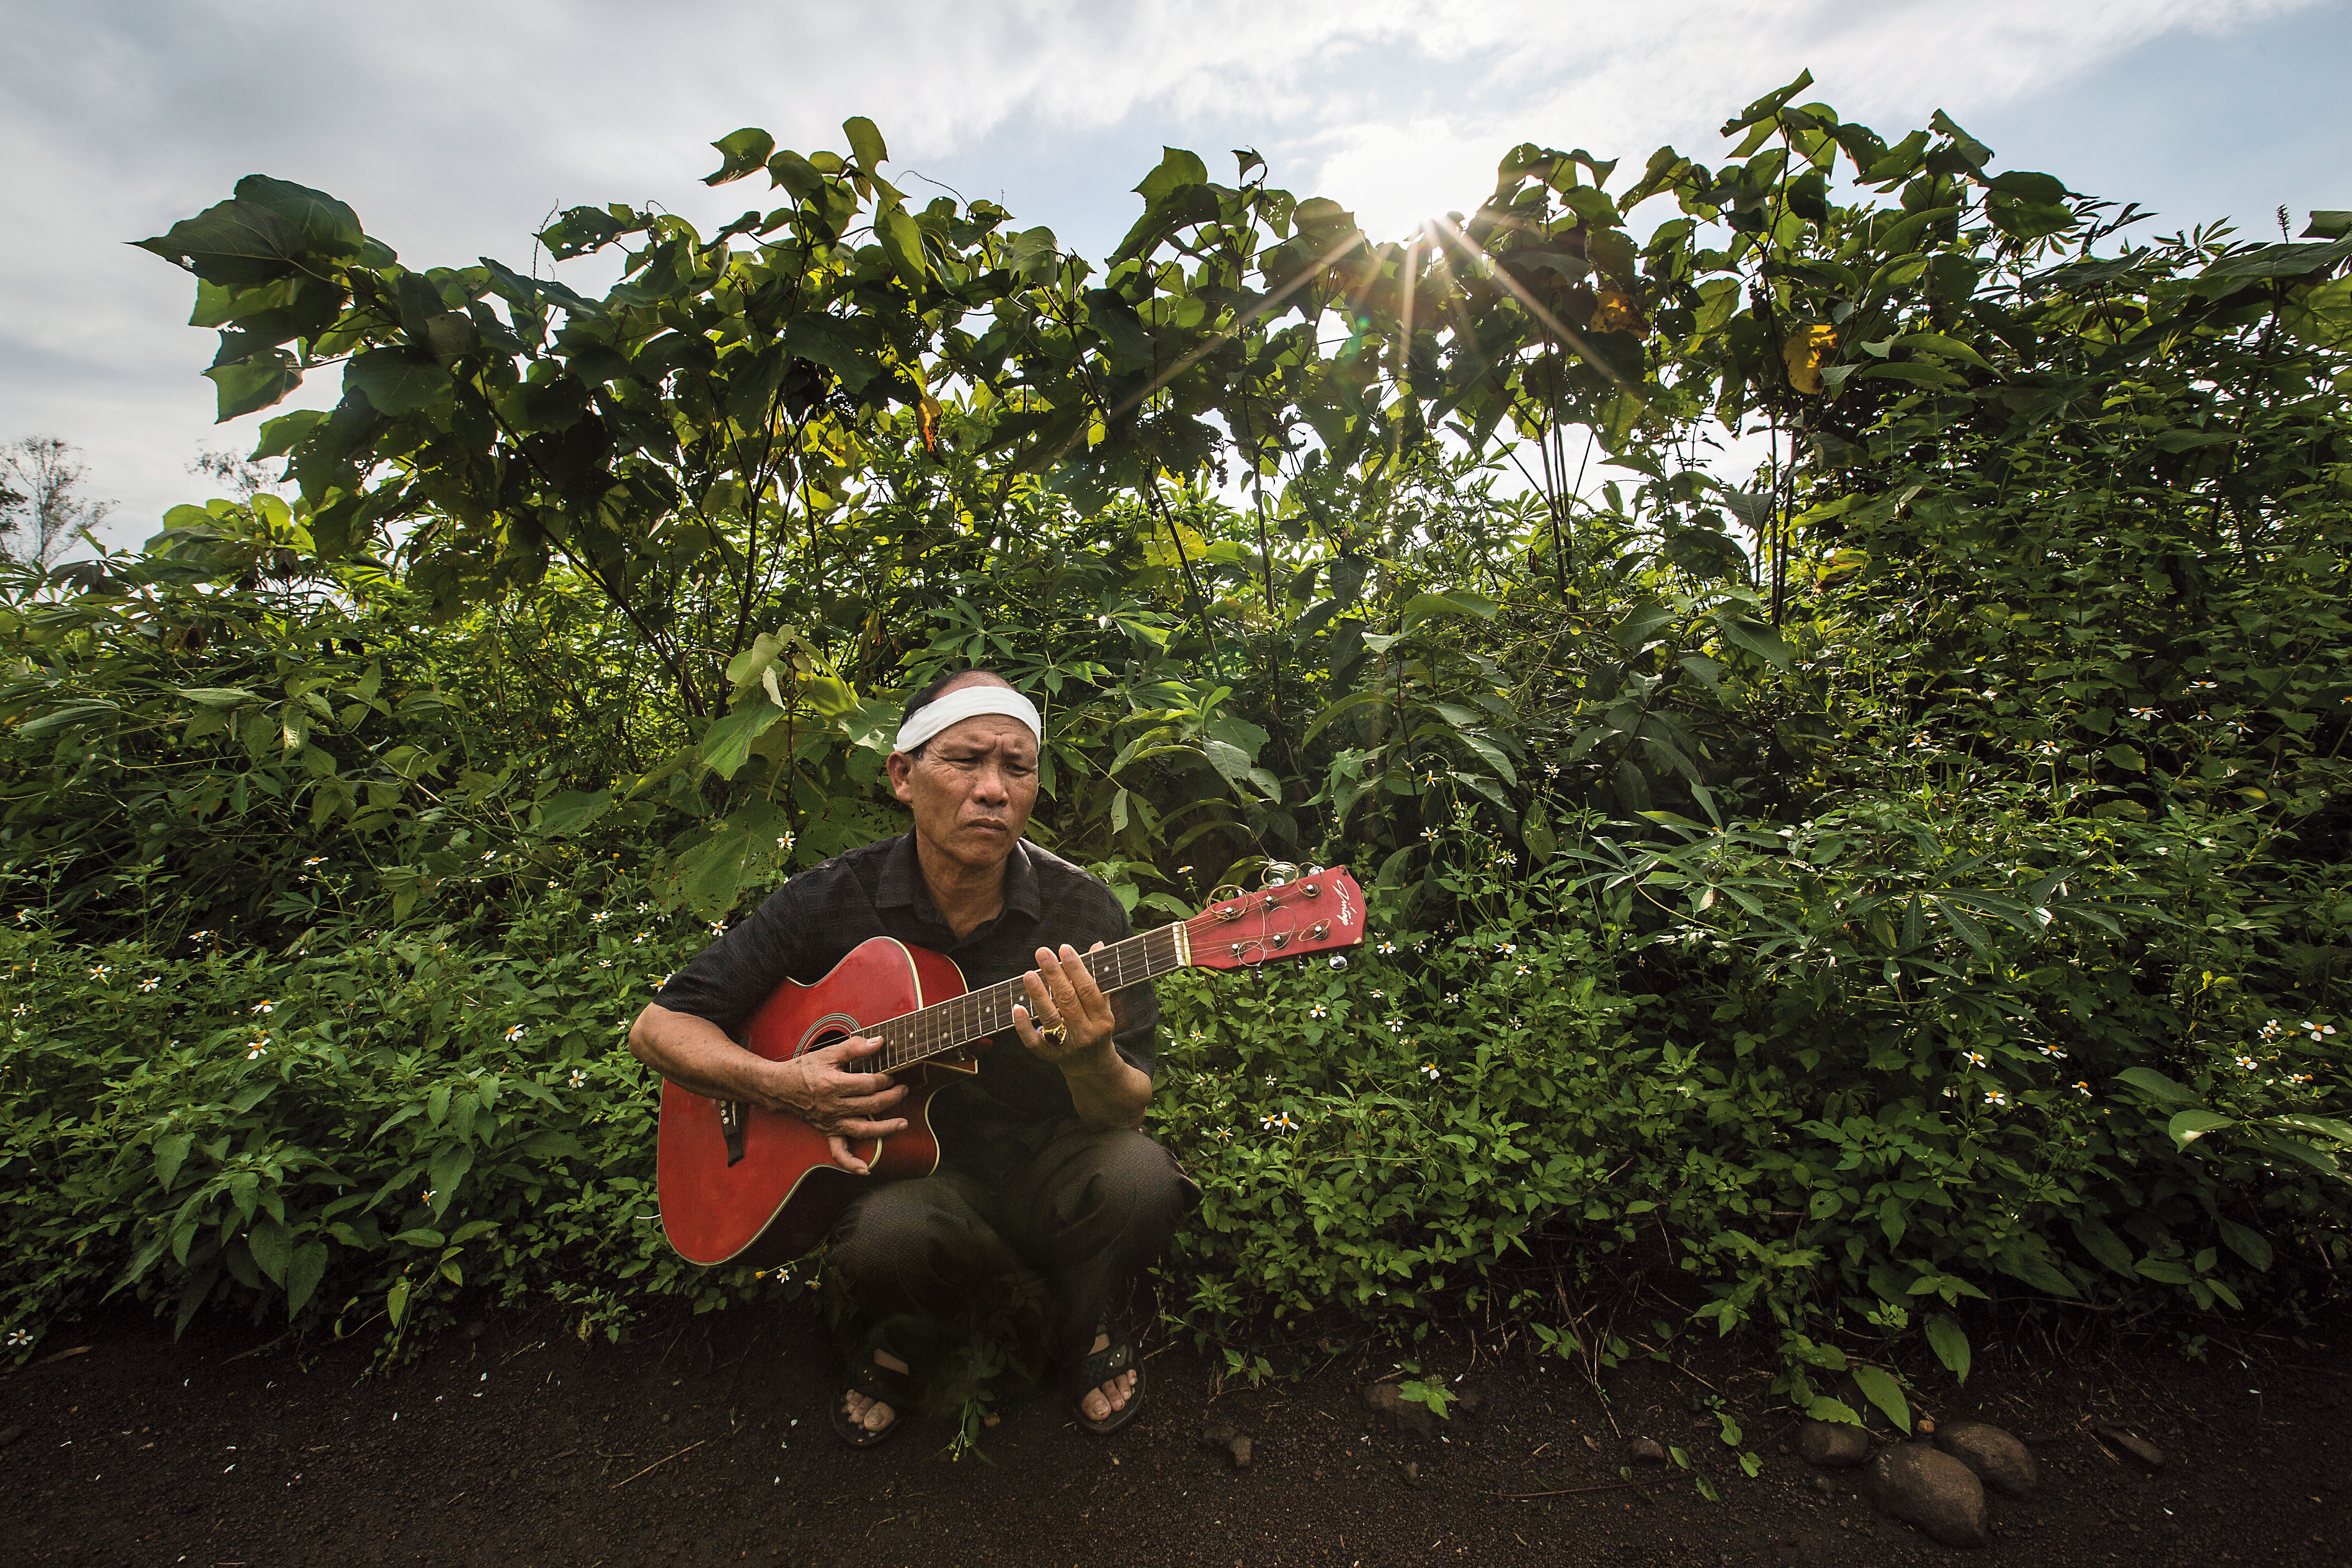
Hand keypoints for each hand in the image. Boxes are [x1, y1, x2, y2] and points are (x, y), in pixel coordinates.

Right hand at [773, 1034, 908, 1174]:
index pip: (869, 1084)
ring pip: (863, 1129)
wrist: (780, 1087)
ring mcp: (832, 1122)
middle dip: (892, 1097)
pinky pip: (839, 1152)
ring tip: (903, 1124)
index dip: (885, 1079)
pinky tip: (866, 1170)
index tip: (891, 1075)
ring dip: (886, 1129)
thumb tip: (880, 1042)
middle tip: (903, 1090)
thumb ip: (855, 1047)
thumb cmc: (805, 1069)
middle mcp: (834, 1106)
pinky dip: (852, 1163)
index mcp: (834, 1084)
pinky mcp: (828, 1132)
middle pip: (871, 1105)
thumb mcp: (829, 1053)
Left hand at [1012, 941, 1117, 1065]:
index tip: (1064, 949)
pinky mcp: (1050, 1056)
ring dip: (1038, 995)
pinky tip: (1016, 1008)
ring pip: (1051, 1018)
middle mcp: (1086, 1033)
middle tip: (1041, 953)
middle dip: (1054, 974)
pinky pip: (1034, 1042)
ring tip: (1028, 974)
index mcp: (1102, 1019)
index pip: (1089, 989)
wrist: (1094, 1069)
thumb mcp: (1104, 1006)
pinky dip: (1023, 1026)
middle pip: (1068, 1000)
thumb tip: (1097, 945)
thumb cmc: (1098, 1029)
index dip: (1076, 968)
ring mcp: (1067, 1046)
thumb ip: (1100, 978)